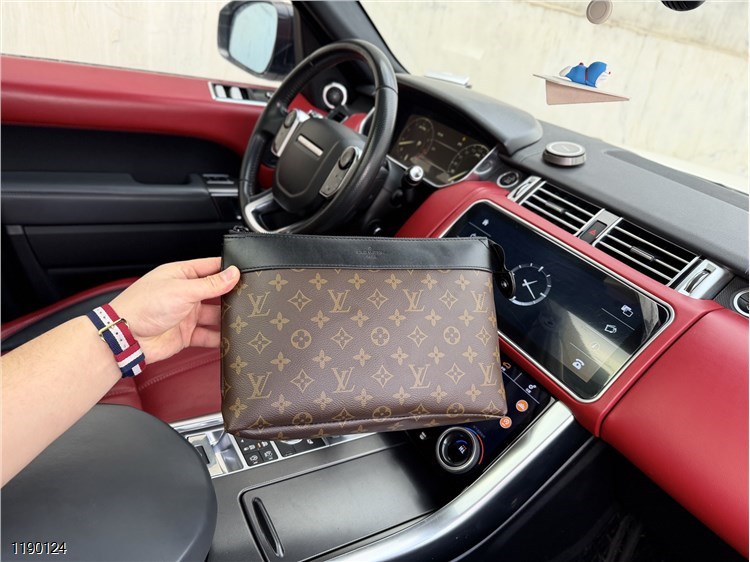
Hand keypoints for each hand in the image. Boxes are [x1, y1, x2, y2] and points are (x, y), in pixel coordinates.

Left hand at [109, 257, 239, 362]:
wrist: (126, 338)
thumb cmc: (142, 307)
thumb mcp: (182, 290)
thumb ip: (211, 284)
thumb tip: (233, 273)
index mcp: (181, 275)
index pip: (211, 268)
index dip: (228, 270)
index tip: (246, 274)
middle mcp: (185, 293)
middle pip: (215, 293)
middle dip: (230, 296)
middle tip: (248, 299)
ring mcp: (186, 314)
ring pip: (214, 316)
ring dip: (226, 318)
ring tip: (241, 320)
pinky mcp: (186, 334)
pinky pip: (208, 336)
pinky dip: (219, 338)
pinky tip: (229, 338)